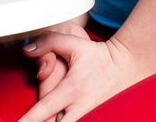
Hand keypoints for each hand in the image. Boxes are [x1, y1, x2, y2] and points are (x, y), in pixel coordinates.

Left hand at [18, 33, 155, 121]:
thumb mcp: (73, 43)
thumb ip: (48, 42)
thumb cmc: (98, 55)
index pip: (45, 108)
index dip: (29, 119)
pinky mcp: (99, 118)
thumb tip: (27, 49)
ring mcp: (91, 114)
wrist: (128, 65)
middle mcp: (80, 106)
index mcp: (71, 89)